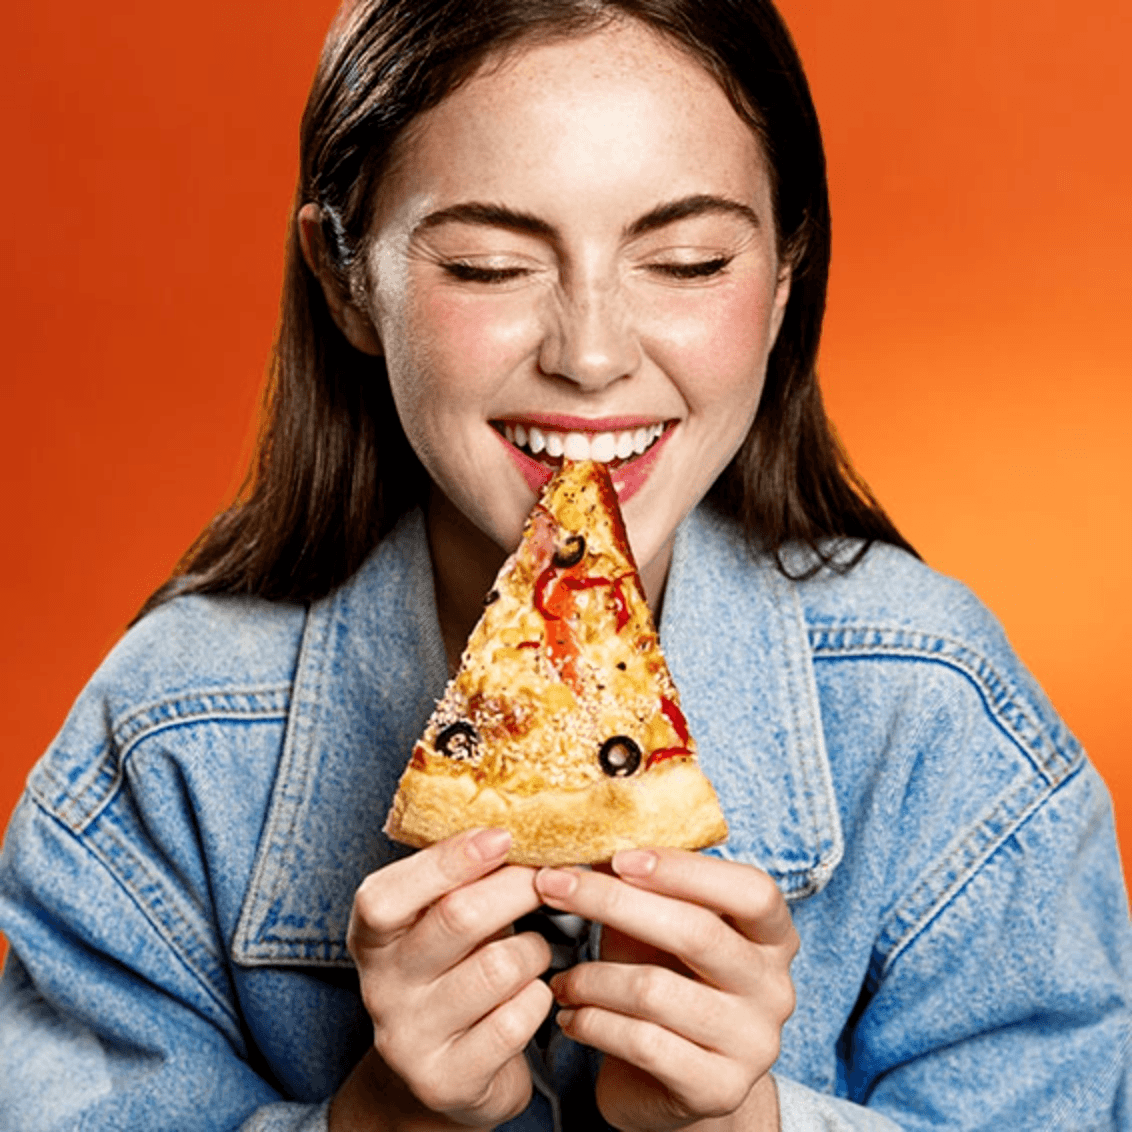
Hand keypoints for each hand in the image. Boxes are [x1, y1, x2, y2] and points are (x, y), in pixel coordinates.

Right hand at [335, 829, 553, 1129]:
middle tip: (551, 876)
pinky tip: (531, 996)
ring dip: (535, 950)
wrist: (445, 1073)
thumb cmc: (454, 971)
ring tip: (534, 952)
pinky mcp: (448, 1079)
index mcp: (372, 936)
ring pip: (498, 967)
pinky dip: (538, 998)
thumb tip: (520, 822)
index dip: (449, 859)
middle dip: (517, 888)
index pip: (388, 894)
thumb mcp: (441, 920)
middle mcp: (380, 987)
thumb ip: (463, 878)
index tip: (503, 836)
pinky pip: (516, 1019)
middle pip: (457, 917)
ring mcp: (410, 1038)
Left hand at [534, 849, 797, 1131]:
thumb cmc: (664, 984)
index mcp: (773, 936)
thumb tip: (588, 838)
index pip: (751, 890)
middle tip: (552, 888)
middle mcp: (774, 988)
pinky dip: (593, 1022)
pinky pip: (643, 1043)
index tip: (618, 857)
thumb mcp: (656, 930)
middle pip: (697, 933)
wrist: (673, 1085)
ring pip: (657, 991)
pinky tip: (570, 1017)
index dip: (685, 869)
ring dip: (592, 977)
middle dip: (613, 903)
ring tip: (562, 978)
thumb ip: (641, 888)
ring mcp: (753, 1044)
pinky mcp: (718, 1089)